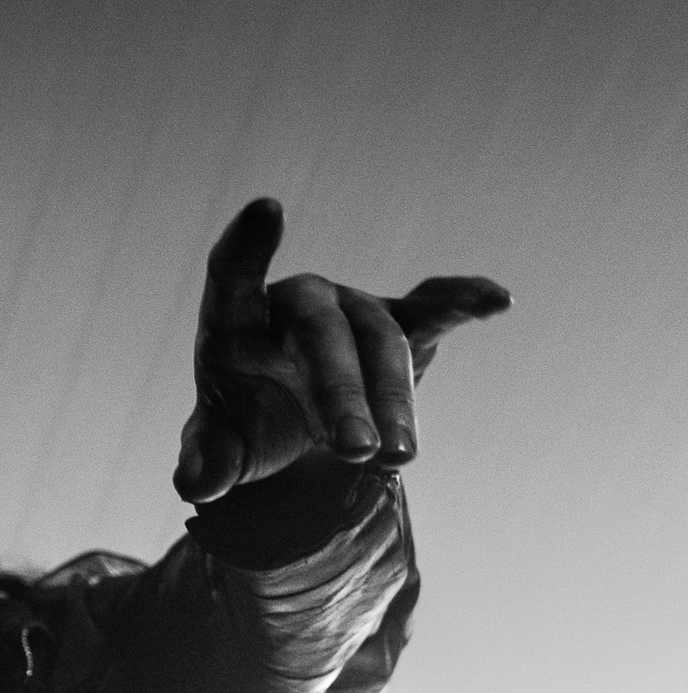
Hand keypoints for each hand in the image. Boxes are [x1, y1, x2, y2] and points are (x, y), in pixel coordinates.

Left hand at [173, 197, 511, 500]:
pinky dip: (463, 301)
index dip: (247, 246)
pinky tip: (498, 301)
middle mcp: (297, 303)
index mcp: (237, 323)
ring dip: (394, 401)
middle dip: (343, 393)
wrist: (294, 436)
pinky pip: (432, 307)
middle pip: (322, 333)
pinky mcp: (398, 326)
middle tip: (357, 451)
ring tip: (397, 460)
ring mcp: (351, 310)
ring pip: (380, 342)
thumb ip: (205, 464)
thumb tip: (195, 483)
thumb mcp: (220, 453)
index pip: (233, 276)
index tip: (267, 209)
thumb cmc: (245, 429)